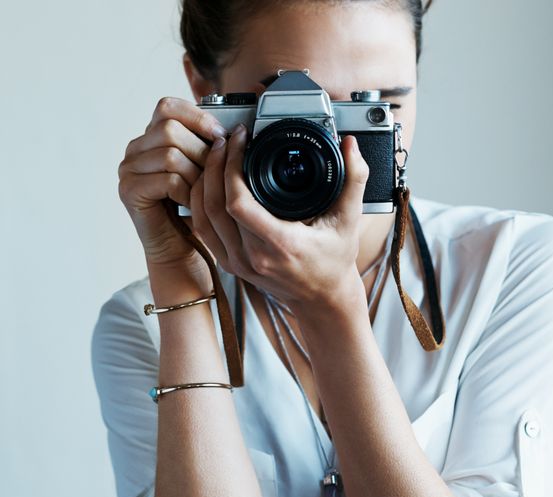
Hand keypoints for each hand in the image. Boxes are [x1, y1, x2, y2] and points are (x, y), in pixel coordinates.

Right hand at [118, 96, 227, 268]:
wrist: (179, 247)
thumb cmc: (193, 208)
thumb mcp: (203, 168)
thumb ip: (208, 143)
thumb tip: (235, 126)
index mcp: (150, 137)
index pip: (167, 107)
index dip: (197, 117)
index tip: (221, 135)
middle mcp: (134, 150)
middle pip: (170, 129)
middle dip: (201, 150)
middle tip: (215, 171)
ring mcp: (128, 170)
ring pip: (171, 154)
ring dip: (196, 173)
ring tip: (203, 191)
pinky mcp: (129, 191)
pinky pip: (167, 179)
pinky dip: (187, 192)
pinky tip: (192, 203)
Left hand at [188, 123, 369, 311]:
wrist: (322, 299)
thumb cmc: (334, 262)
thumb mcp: (349, 220)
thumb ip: (354, 179)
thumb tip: (350, 145)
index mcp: (280, 244)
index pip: (239, 204)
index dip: (232, 167)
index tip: (241, 141)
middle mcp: (252, 256)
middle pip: (214, 205)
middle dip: (215, 165)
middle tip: (226, 140)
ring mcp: (237, 262)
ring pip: (201, 216)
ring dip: (202, 181)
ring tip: (216, 154)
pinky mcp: (228, 263)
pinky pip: (201, 229)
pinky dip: (198, 202)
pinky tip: (206, 181)